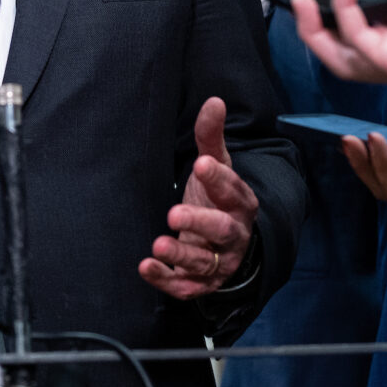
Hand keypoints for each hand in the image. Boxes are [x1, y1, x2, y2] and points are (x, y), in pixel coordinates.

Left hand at [138, 97, 258, 298]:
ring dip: (181, 254)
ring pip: (204, 261)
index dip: (219, 180)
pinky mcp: (202, 283)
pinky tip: (146, 266)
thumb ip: (211, 138)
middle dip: (200, 222)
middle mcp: (234, 234)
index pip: (234, 191)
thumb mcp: (215, 168)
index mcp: (240, 204)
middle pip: (223, 230)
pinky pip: (186, 286)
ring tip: (158, 244)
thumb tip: (214, 100)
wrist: (227, 247)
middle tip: (174, 213)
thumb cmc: (217, 200)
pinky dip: (167, 279)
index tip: (201, 165)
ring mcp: (219, 262)